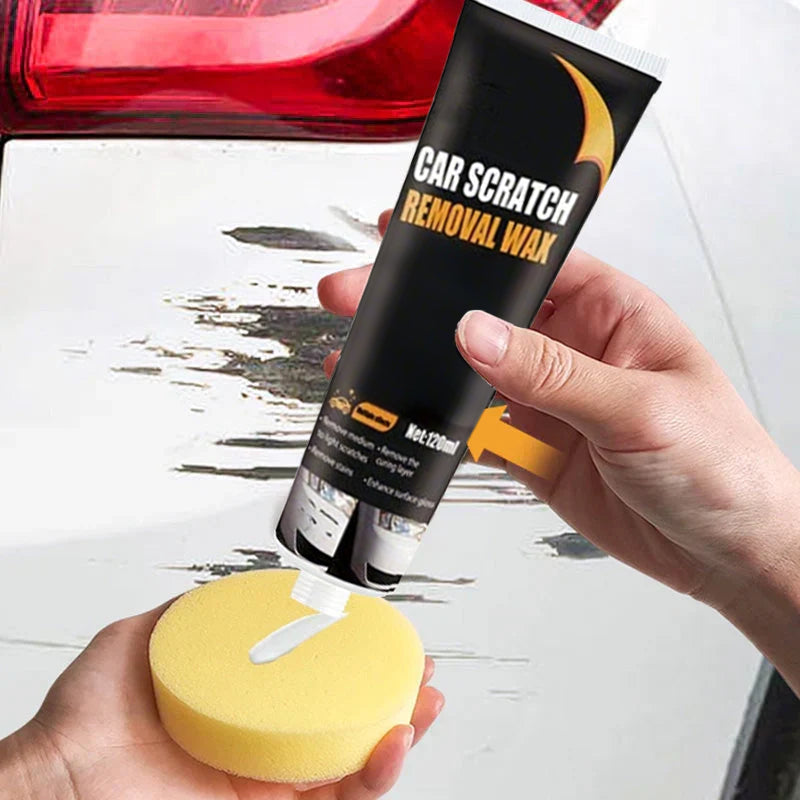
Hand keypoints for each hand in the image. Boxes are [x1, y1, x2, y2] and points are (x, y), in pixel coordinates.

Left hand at [0, 600, 442, 799]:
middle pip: (345, 728)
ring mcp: (266, 787)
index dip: (354, 668)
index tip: (383, 641)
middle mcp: (259, 750)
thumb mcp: (140, 639)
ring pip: (353, 769)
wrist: (59, 781)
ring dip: (399, 737)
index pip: (313, 689)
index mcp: (240, 711)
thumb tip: (220, 587)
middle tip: (422, 673)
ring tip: (423, 705)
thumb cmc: (86, 718)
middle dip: (393, 701)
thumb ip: (183, 613)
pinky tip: (391, 743)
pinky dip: (373, 777)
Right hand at [319, 210, 799, 688]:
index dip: (471, 246)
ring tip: (364, 360)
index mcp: (611, 313)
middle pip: (485, 318)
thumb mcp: (639, 409)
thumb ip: (552, 374)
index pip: (530, 264)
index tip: (414, 235)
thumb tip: (476, 335)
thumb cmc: (723, 466)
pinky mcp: (533, 449)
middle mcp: (572, 350)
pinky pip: (472, 429)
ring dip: (420, 368)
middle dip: (422, 308)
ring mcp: (548, 402)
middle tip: (361, 297)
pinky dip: (435, 425)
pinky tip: (401, 415)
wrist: (729, 554)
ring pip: (470, 375)